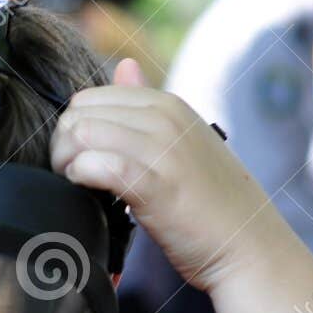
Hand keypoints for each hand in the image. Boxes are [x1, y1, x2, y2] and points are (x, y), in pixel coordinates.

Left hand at [50, 59, 294, 290]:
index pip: (91, 97)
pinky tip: (93, 196)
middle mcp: (165, 117)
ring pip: (80, 134)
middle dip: (63, 146)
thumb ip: (146, 110)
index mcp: (168, 104)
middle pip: (79, 113)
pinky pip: (95, 165)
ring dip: (67, 164)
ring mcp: (162, 148)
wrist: (249, 246)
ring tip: (81, 188)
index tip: (80, 160)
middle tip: (74, 177)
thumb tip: (124, 65)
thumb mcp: (183, 142)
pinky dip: (81, 180)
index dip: (74, 130)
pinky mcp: (155, 183)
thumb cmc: (211, 205)